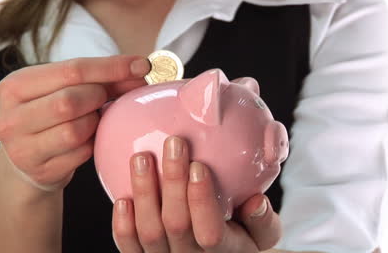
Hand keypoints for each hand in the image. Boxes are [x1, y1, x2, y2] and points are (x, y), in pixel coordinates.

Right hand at [0, 55, 149, 190]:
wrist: (29, 160)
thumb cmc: (51, 116)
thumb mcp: (61, 89)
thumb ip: (97, 78)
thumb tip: (140, 68)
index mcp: (14, 86)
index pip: (72, 70)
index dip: (112, 67)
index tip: (142, 65)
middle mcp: (10, 118)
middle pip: (71, 101)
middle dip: (99, 97)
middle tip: (107, 99)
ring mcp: (22, 149)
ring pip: (75, 130)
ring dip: (95, 123)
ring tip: (93, 119)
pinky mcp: (40, 171)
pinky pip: (81, 154)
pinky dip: (92, 144)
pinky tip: (90, 139)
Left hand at [112, 136, 281, 251]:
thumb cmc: (240, 236)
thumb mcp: (262, 233)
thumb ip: (264, 221)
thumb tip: (256, 203)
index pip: (211, 233)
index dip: (201, 200)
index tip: (198, 166)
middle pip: (176, 226)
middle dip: (173, 183)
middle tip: (173, 145)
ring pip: (150, 234)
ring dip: (144, 193)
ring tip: (142, 158)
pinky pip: (129, 248)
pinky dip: (123, 224)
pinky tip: (123, 198)